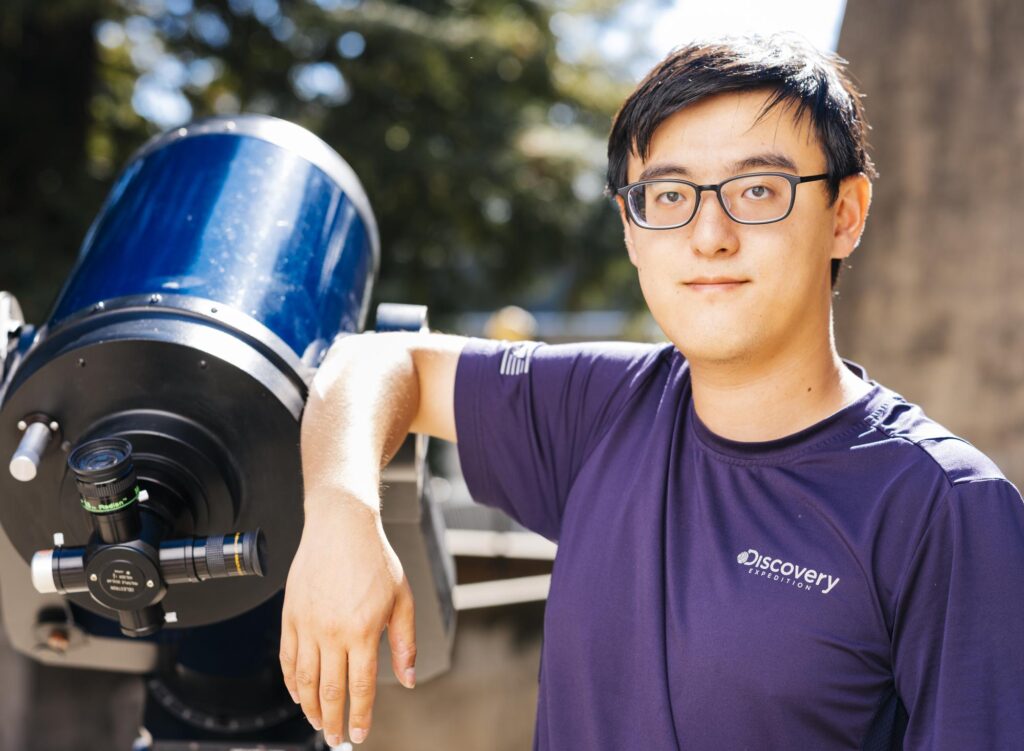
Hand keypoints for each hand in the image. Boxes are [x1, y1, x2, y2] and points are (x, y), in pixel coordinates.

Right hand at [280, 498, 415, 745]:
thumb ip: (404, 643)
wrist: (340, 526)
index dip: (359, 716)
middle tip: (334, 737)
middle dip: (332, 721)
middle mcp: (331, 632)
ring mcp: (307, 625)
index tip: (357, 734)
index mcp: (362, 630)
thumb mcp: (402, 599)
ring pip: (303, 680)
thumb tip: (408, 679)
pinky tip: (298, 694)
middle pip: (329, 690)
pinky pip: (286, 658)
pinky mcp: (290, 616)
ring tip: (318, 721)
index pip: (359, 688)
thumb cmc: (375, 559)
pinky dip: (291, 682)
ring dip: (310, 707)